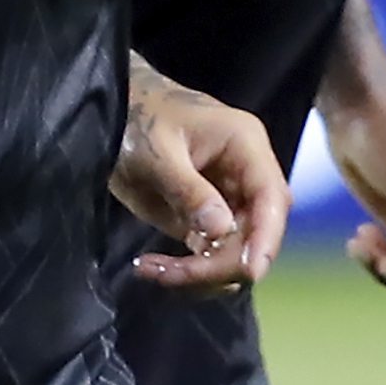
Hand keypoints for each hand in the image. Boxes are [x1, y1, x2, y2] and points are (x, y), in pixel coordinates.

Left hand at [112, 57, 288, 295]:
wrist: (114, 110)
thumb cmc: (138, 117)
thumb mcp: (158, 153)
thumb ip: (189, 190)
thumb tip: (222, 231)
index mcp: (245, 145)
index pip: (271, 197)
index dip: (267, 237)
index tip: (250, 272)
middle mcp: (245, 174)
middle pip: (257, 232)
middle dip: (221, 263)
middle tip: (173, 274)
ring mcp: (227, 198)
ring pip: (235, 251)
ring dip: (200, 272)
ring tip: (153, 269)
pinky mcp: (206, 217)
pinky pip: (210, 253)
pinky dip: (187, 270)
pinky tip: (152, 267)